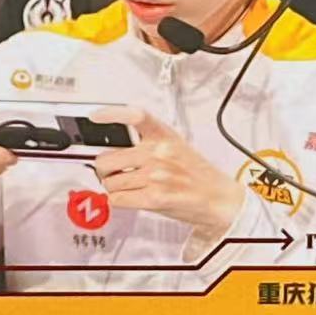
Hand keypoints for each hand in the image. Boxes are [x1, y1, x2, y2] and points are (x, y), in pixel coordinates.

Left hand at [89, 106, 244, 244]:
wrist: (219, 198)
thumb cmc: (199, 175)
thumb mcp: (177, 146)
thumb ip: (149, 143)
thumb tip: (117, 146)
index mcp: (164, 136)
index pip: (135, 116)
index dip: (112, 113)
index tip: (96, 116)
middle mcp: (158, 153)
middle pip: (108, 159)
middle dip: (105, 170)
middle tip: (113, 173)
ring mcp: (155, 175)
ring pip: (110, 183)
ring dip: (114, 188)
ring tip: (130, 188)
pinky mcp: (154, 198)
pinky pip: (117, 199)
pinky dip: (119, 201)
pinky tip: (131, 198)